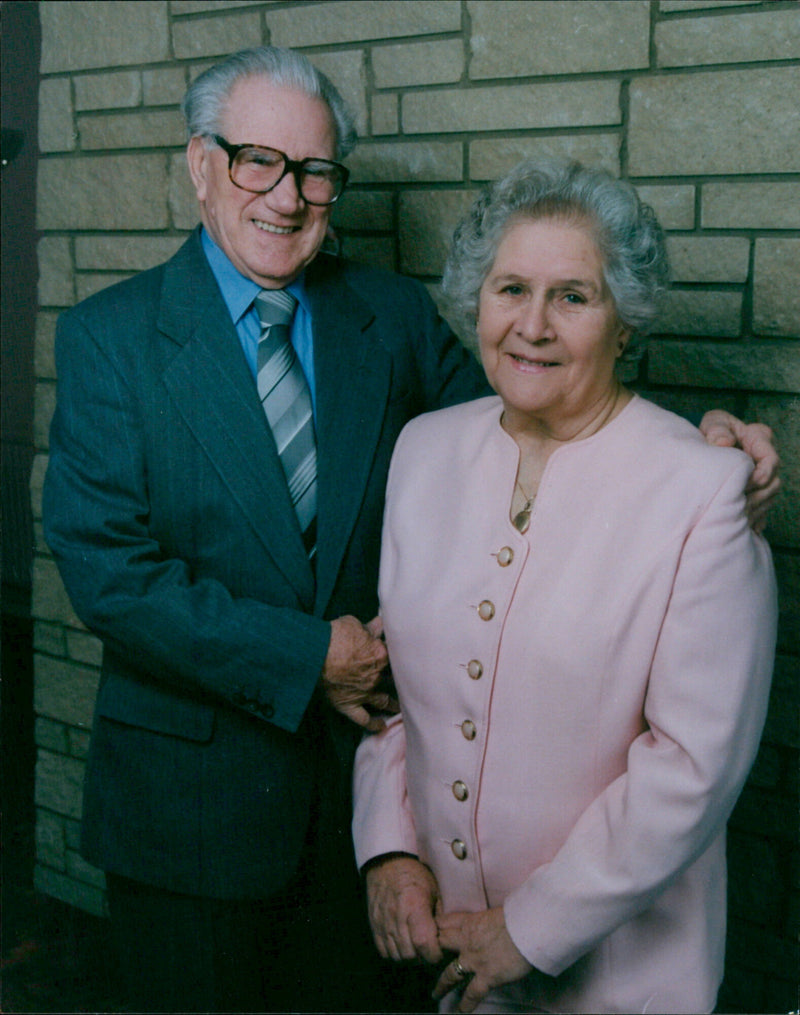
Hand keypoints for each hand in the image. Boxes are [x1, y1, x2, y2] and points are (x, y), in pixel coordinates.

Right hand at [322, 615, 393, 730]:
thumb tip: (381, 621)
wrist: (315, 653)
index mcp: (381, 655)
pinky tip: (381, 727)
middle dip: (400, 680)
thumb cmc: (335, 635)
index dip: (398, 655)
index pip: (395, 655)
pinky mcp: (349, 704)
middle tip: (407, 683)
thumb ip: (371, 626)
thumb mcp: (355, 624)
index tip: (402, 656)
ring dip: (392, 704)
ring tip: (399, 707)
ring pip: (383, 701)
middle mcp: (376, 676)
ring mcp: (364, 693)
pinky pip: (363, 719)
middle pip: (394, 679)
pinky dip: (373, 724)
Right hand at [365, 855, 441, 963]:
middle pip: (410, 954)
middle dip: (423, 958)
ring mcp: (382, 922)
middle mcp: (396, 916)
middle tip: (430, 950)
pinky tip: (404, 944)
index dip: (434, 954)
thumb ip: (441, 915)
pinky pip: (384, 951)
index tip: (440, 951)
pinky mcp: (374, 925)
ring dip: (410, 958)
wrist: (387, 863)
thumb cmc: (416, 875)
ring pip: (397, 956)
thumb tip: (449, 937)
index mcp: (414, 905)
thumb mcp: (435, 889)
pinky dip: (396, 953)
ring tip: (418, 948)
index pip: (423, 942)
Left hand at [434, 907, 532, 1012]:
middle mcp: (466, 941)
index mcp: (469, 922)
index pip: (444, 922)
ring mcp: (474, 961)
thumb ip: (488, 921)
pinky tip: (461, 1011)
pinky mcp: (487, 977)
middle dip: (433, 951)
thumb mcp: (496, 912)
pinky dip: (465, 1005)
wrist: (527, 928)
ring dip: (442, 985)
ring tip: (435, 993)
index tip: (432, 932)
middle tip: (427, 960)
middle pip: (441, 945)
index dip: (437, 927)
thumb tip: (493, 923)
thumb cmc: (518, 915)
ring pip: (450, 974)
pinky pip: (472, 994)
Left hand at [700, 410, 780, 532]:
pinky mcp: (757, 493)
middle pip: (772, 484)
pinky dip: (751, 521)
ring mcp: (764, 478)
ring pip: (768, 499)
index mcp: (760, 438)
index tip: (742, 484)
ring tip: (733, 518)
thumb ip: (717, 430)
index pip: (771, 461)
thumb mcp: (713, 423)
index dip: (759, 475)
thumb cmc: (711, 430)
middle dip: (755, 497)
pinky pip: (761, 512)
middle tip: (735, 506)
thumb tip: (724, 443)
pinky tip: (739, 528)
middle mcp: (766, 460)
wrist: (704, 445)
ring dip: (753, 510)